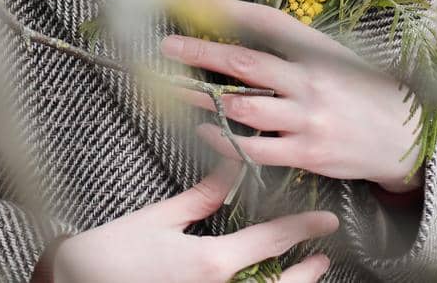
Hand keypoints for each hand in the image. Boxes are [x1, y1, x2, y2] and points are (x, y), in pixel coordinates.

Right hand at [49, 162, 336, 282]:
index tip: (324, 221)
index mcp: (211, 262)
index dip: (300, 229)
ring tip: (303, 277)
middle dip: (304, 272)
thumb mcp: (161, 218)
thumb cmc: (113, 251)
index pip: (269, 242)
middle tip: (321, 257)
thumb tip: (229, 165)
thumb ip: (203, 196)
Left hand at [163, 0, 423, 193]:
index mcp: (320, 50)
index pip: (268, 23)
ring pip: (243, 107)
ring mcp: (308, 119)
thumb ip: (297, 49)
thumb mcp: (339, 57)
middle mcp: (312, 82)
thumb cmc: (365, 92)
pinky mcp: (307, 153)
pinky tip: (206, 129)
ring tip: (175, 90)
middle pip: (246, 64)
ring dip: (204, 98)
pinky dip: (225, 140)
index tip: (194, 2)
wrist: (409, 139)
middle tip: (168, 46)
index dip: (229, 10)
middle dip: (201, 53)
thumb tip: (244, 31)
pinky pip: (255, 148)